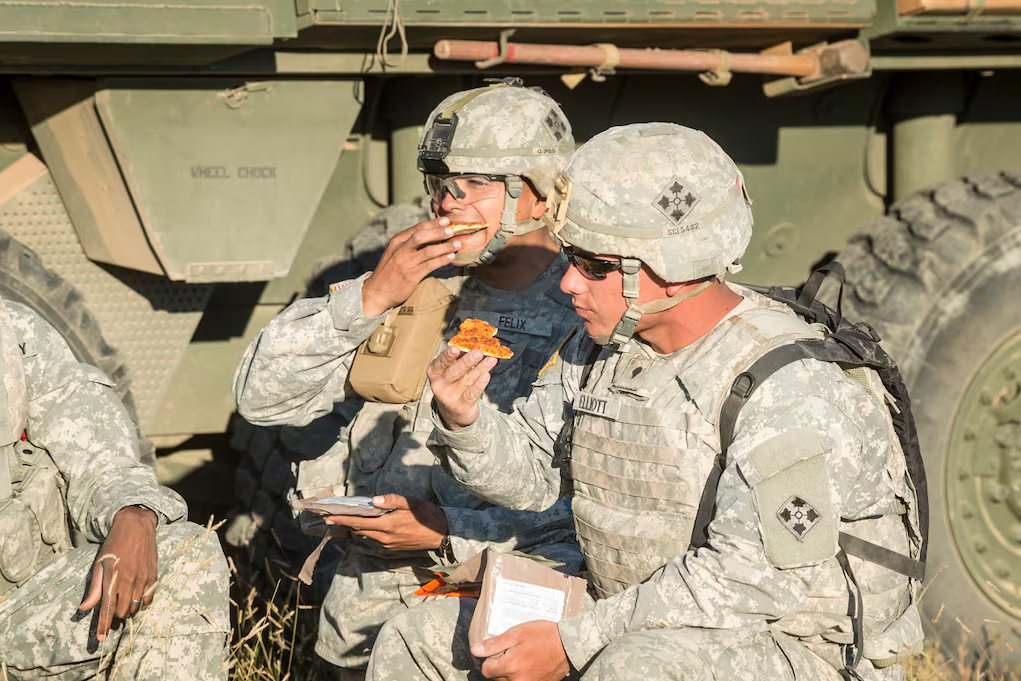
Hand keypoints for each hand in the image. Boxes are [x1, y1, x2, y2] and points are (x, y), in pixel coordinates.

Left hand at [78, 505, 158, 641]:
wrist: (136, 526)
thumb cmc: (114, 544)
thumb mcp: (99, 564)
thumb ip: (94, 588)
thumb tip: (84, 608)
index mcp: (113, 579)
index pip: (107, 609)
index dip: (103, 625)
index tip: (101, 638)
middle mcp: (129, 581)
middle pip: (123, 611)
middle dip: (117, 617)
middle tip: (113, 614)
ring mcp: (143, 579)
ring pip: (137, 606)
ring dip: (129, 610)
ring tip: (124, 605)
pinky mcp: (154, 576)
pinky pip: (149, 598)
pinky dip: (142, 603)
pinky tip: (137, 598)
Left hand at [323, 494, 448, 551]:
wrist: (442, 535)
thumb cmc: (428, 515)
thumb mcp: (412, 502)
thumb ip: (392, 500)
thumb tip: (374, 500)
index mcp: (388, 525)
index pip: (360, 522)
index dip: (343, 520)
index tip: (328, 517)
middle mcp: (385, 537)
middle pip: (360, 530)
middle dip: (345, 523)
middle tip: (331, 517)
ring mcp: (389, 544)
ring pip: (367, 535)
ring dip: (356, 528)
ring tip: (346, 519)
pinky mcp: (393, 547)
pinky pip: (375, 539)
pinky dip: (367, 532)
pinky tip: (366, 525)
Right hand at [362, 217, 460, 316]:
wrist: (377, 292)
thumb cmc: (389, 272)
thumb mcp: (395, 253)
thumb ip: (409, 244)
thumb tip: (431, 236)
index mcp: (397, 241)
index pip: (417, 228)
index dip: (433, 223)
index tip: (446, 220)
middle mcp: (401, 249)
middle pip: (422, 235)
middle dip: (439, 231)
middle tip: (452, 230)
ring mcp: (406, 262)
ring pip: (428, 250)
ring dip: (445, 246)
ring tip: (457, 244)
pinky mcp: (411, 275)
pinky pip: (430, 265)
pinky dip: (442, 260)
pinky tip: (451, 257)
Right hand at [427, 347, 497, 429]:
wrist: (453, 412)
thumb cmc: (454, 384)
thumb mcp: (450, 371)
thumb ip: (459, 358)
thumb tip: (475, 343)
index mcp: (435, 372)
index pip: (441, 362)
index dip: (448, 355)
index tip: (456, 348)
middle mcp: (439, 385)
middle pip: (454, 371)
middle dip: (467, 361)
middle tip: (478, 352)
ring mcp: (450, 397)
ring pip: (467, 380)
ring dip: (480, 368)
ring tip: (491, 360)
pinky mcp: (461, 406)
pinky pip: (472, 393)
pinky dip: (480, 384)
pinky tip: (487, 375)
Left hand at [472, 620, 570, 680]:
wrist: (568, 645)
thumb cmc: (542, 635)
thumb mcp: (516, 633)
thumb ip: (494, 644)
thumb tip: (474, 650)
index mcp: (509, 666)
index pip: (486, 670)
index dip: (491, 658)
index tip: (501, 650)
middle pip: (497, 678)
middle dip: (501, 666)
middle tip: (513, 652)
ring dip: (511, 672)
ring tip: (522, 657)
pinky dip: (522, 675)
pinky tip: (530, 664)